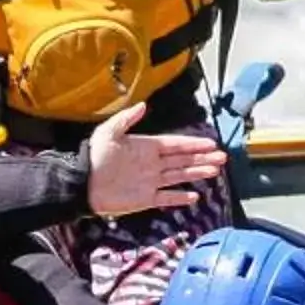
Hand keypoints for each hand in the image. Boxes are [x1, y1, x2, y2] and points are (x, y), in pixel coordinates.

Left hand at [85, 107, 229, 217]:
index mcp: (146, 146)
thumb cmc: (93, 156)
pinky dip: (179, 198)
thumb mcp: (108, 132)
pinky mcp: (145, 199)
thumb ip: (126, 119)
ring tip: (215, 171)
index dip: (193, 144)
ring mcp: (150, 182)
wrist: (81, 183)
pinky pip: (166, 198)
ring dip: (197, 173)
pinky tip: (194, 195)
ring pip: (179, 176)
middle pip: (183, 160)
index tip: (210, 143)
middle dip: (202, 158)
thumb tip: (144, 105)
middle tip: (222, 157)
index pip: (175, 144)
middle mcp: (151, 164)